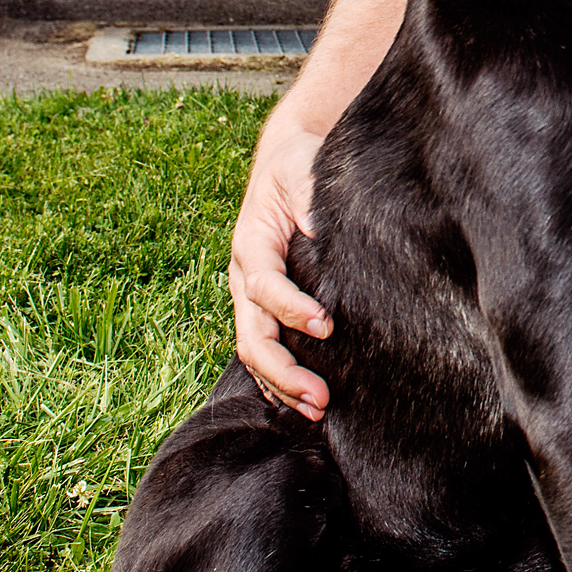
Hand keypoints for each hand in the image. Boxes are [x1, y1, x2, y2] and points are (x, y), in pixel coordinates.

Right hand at [228, 131, 334, 418]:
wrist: (284, 161)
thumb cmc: (298, 164)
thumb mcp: (302, 167)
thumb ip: (309, 193)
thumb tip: (320, 227)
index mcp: (251, 242)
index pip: (264, 285)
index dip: (291, 308)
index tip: (326, 324)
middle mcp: (245, 275)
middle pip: (252, 335)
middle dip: (283, 371)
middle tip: (321, 396)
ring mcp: (250, 296)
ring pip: (255, 351)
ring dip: (283, 385)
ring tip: (319, 410)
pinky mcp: (263, 307)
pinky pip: (264, 350)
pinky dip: (278, 381)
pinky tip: (303, 404)